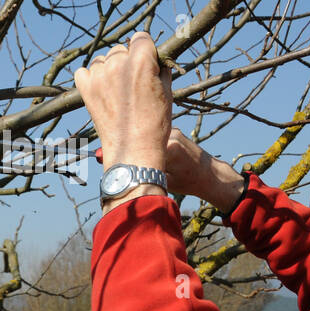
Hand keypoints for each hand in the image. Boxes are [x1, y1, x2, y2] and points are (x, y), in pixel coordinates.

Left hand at [73, 31, 170, 173]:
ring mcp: (99, 76)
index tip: (146, 60)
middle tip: (133, 82)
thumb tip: (158, 61)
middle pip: (121, 49)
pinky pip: (83, 72)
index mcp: (141, 62)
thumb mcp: (168, 92)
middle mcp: (118, 64)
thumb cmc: (155, 124)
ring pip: (102, 59)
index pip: (141, 37)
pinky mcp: (86, 89)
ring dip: (109, 69)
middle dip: (127, 61)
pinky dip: (90, 77)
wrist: (134, 149)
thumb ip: (162, 70)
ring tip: (117, 89)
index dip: (145, 49)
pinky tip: (101, 89)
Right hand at [95, 128, 246, 211]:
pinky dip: (141, 138)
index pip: (137, 147)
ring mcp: (172, 128)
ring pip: (144, 132)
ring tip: (114, 149)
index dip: (118, 151)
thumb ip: (141, 173)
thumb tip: (119, 171)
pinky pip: (151, 131)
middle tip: (98, 153)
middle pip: (137, 136)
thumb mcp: (163, 181)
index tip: (98, 155)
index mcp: (169, 148)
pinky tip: (132, 146)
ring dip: (130, 140)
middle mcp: (169, 133)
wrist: (211, 173)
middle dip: (119, 142)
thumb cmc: (188, 182)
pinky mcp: (172, 128)